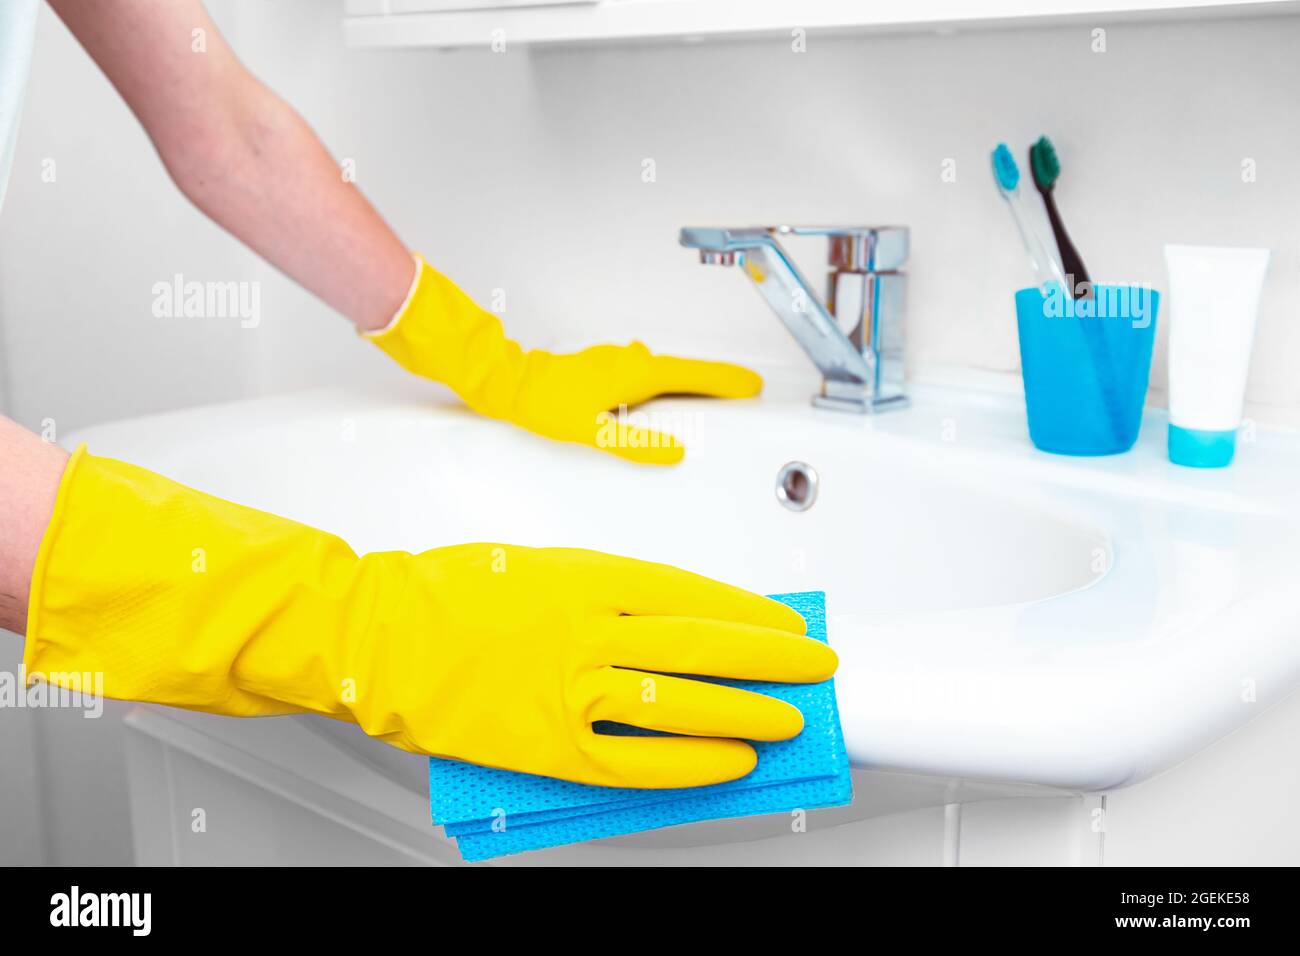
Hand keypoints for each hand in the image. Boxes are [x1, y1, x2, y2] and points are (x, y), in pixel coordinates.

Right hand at [27, 450, 836, 787]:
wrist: (374, 630)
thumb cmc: (445, 590)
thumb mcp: (534, 565)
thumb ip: (600, 590)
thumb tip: (663, 615)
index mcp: (588, 576)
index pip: (693, 595)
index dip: (749, 613)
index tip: (786, 622)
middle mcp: (590, 629)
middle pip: (704, 643)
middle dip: (771, 656)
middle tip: (815, 664)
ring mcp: (571, 687)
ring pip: (681, 700)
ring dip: (745, 709)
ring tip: (790, 718)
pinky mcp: (548, 744)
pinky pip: (634, 760)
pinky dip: (686, 762)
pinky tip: (728, 762)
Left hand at [366, 255, 761, 463]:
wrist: (510, 381)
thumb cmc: (544, 404)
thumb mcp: (593, 432)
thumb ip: (635, 445)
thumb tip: (673, 452)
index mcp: (635, 376)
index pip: (692, 377)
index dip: (725, 382)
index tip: (752, 384)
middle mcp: (631, 362)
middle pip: (685, 372)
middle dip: (716, 381)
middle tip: (744, 389)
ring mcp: (619, 361)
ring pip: (666, 370)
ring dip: (690, 380)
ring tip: (712, 394)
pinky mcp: (607, 366)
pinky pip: (648, 372)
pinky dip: (665, 381)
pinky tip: (661, 394)